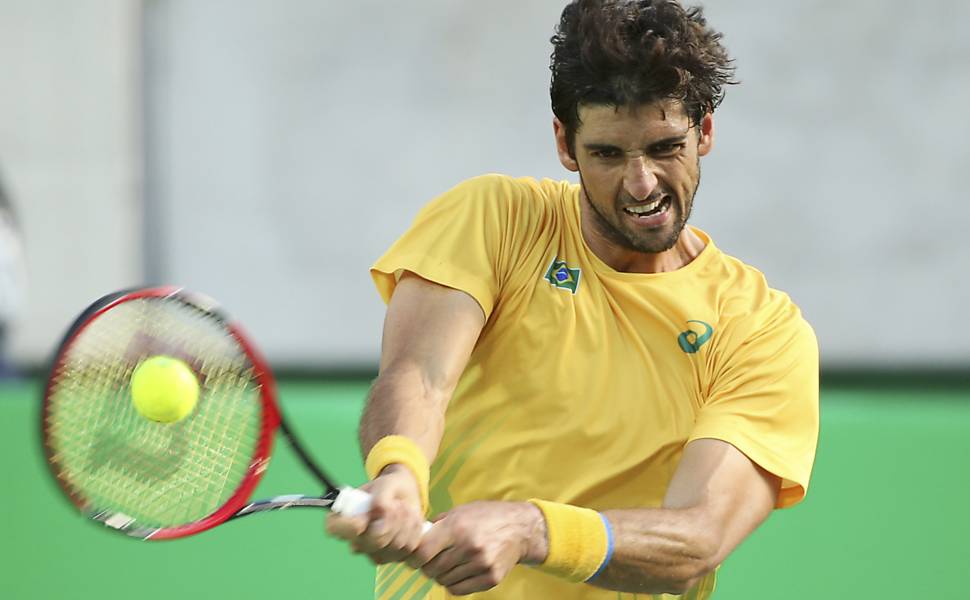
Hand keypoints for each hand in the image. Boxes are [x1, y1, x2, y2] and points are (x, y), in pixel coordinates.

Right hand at [325, 465, 425, 563]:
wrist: (405, 495)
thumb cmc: (389, 488)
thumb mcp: (385, 483)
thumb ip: (380, 498)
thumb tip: (382, 514)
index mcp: (345, 518)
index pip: (334, 528)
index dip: (346, 527)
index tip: (361, 521)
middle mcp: (356, 540)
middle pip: (371, 542)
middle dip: (391, 520)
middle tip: (396, 504)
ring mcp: (375, 552)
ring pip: (394, 546)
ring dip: (405, 522)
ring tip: (403, 508)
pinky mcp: (394, 557)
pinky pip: (409, 548)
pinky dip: (414, 531)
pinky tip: (411, 520)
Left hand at [406, 501, 547, 595]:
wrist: (520, 529)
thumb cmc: (486, 516)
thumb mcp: (460, 511)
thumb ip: (438, 525)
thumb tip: (415, 539)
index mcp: (457, 527)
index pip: (422, 552)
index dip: (414, 557)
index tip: (415, 557)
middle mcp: (469, 547)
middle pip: (431, 569)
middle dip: (427, 566)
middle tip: (431, 561)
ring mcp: (481, 565)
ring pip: (444, 580)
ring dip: (441, 575)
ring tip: (449, 563)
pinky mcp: (490, 578)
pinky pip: (459, 589)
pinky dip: (454, 583)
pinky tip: (459, 572)